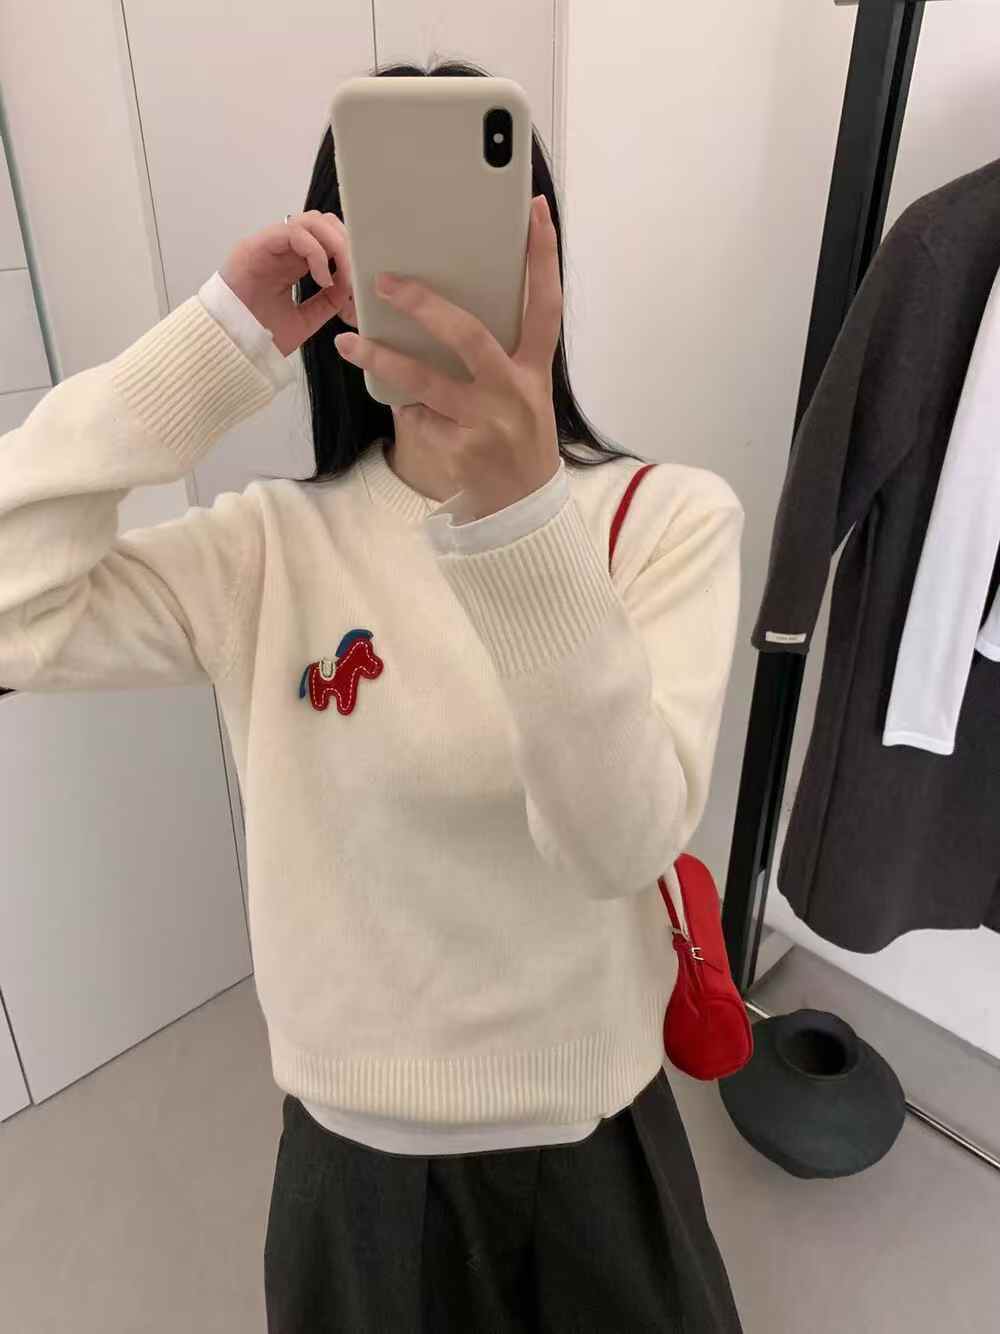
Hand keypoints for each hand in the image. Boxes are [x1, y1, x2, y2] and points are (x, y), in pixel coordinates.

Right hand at [220, 211, 356, 356]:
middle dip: (345, 244)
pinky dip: (315, 252)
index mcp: (293, 263)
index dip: (348, 251)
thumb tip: (348, 285)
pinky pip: (293, 232)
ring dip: (334, 244)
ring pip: (310, 221)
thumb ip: (327, 302)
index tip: (359, 278)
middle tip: (354, 274)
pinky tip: (322, 278)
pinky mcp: (256, 246)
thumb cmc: (260, 336)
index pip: (327, 237)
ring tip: (341, 275)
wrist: (232, 349)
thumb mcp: (306, 319)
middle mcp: (282, 250)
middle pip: (322, 222)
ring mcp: (268, 245)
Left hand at [333, 194, 561, 520]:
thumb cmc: (515, 436)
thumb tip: (438, 310)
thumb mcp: (523, 392)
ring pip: (423, 381)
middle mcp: (515, 392)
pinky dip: (408, 412)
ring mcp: (487, 423)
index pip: (545, 304)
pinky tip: (413, 415)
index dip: (542, 256)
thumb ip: (499, 354)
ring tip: (349, 343)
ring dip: (380, 359)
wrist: (521, 507)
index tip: (535, 210)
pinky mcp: (461, 451)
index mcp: (535, 369)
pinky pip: (417, 418)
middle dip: (424, 305)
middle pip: (468, 335)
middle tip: (386, 282)